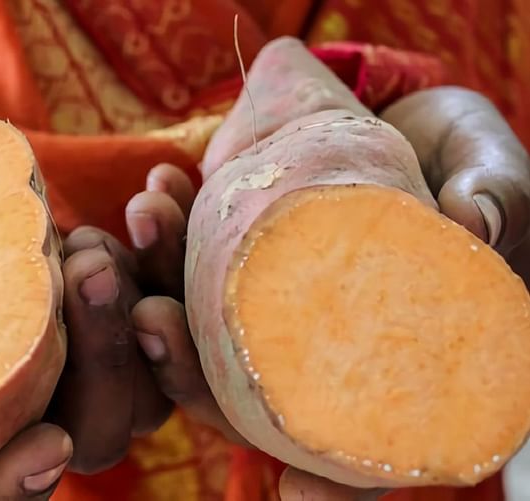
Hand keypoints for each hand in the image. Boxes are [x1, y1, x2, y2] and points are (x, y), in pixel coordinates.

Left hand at [125, 88, 529, 499]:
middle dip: (185, 368)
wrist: (404, 118)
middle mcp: (312, 345)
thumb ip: (492, 193)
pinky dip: (164, 228)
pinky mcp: (234, 256)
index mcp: (383, 359)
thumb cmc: (456, 163)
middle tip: (152, 318)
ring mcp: (264, 303)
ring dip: (155, 281)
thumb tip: (475, 217)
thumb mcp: (485, 172)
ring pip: (196, 329)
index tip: (292, 492)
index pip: (359, 445)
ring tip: (149, 217)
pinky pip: (182, 261)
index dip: (333, 484)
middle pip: (242, 397)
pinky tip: (161, 188)